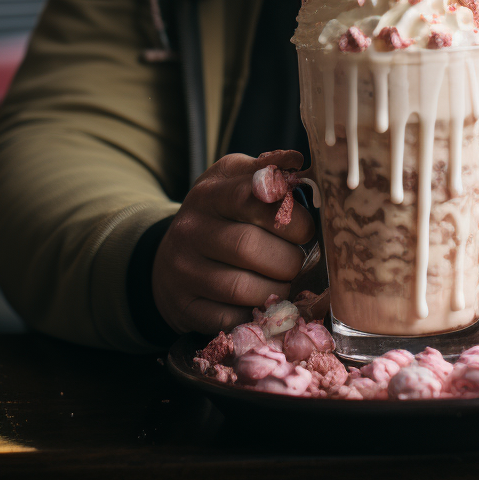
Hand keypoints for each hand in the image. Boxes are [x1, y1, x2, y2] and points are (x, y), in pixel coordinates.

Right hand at [152, 150, 314, 335]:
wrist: (171, 257)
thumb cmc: (219, 215)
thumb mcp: (236, 182)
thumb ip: (268, 170)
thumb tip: (298, 161)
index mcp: (210, 192)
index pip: (249, 197)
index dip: (288, 215)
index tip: (306, 229)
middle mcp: (191, 229)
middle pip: (248, 246)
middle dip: (288, 259)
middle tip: (299, 261)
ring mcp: (182, 270)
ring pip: (241, 287)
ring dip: (277, 290)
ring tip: (285, 282)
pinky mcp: (183, 306)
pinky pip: (229, 319)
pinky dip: (255, 314)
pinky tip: (263, 303)